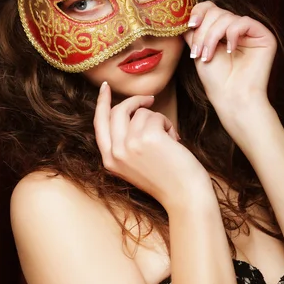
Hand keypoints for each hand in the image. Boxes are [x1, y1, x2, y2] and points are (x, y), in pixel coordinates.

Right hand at [93, 82, 210, 208]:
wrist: (184, 196)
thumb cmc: (165, 180)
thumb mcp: (134, 165)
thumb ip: (124, 143)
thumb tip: (129, 111)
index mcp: (109, 160)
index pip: (99, 123)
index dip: (102, 103)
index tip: (105, 87)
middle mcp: (115, 152)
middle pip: (117, 111)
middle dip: (135, 102)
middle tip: (150, 100)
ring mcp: (130, 144)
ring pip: (140, 113)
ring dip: (158, 120)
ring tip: (168, 139)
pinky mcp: (147, 137)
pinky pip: (155, 115)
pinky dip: (168, 124)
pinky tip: (174, 141)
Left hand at [183, 1, 276, 132]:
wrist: (231, 98)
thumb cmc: (216, 80)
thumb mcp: (198, 50)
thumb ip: (193, 32)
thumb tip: (184, 15)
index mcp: (222, 31)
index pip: (210, 8)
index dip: (199, 12)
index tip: (191, 25)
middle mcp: (237, 28)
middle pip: (216, 12)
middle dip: (203, 32)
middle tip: (199, 53)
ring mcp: (250, 32)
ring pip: (227, 17)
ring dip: (212, 37)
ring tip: (208, 56)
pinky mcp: (264, 36)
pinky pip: (243, 22)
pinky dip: (231, 34)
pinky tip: (229, 50)